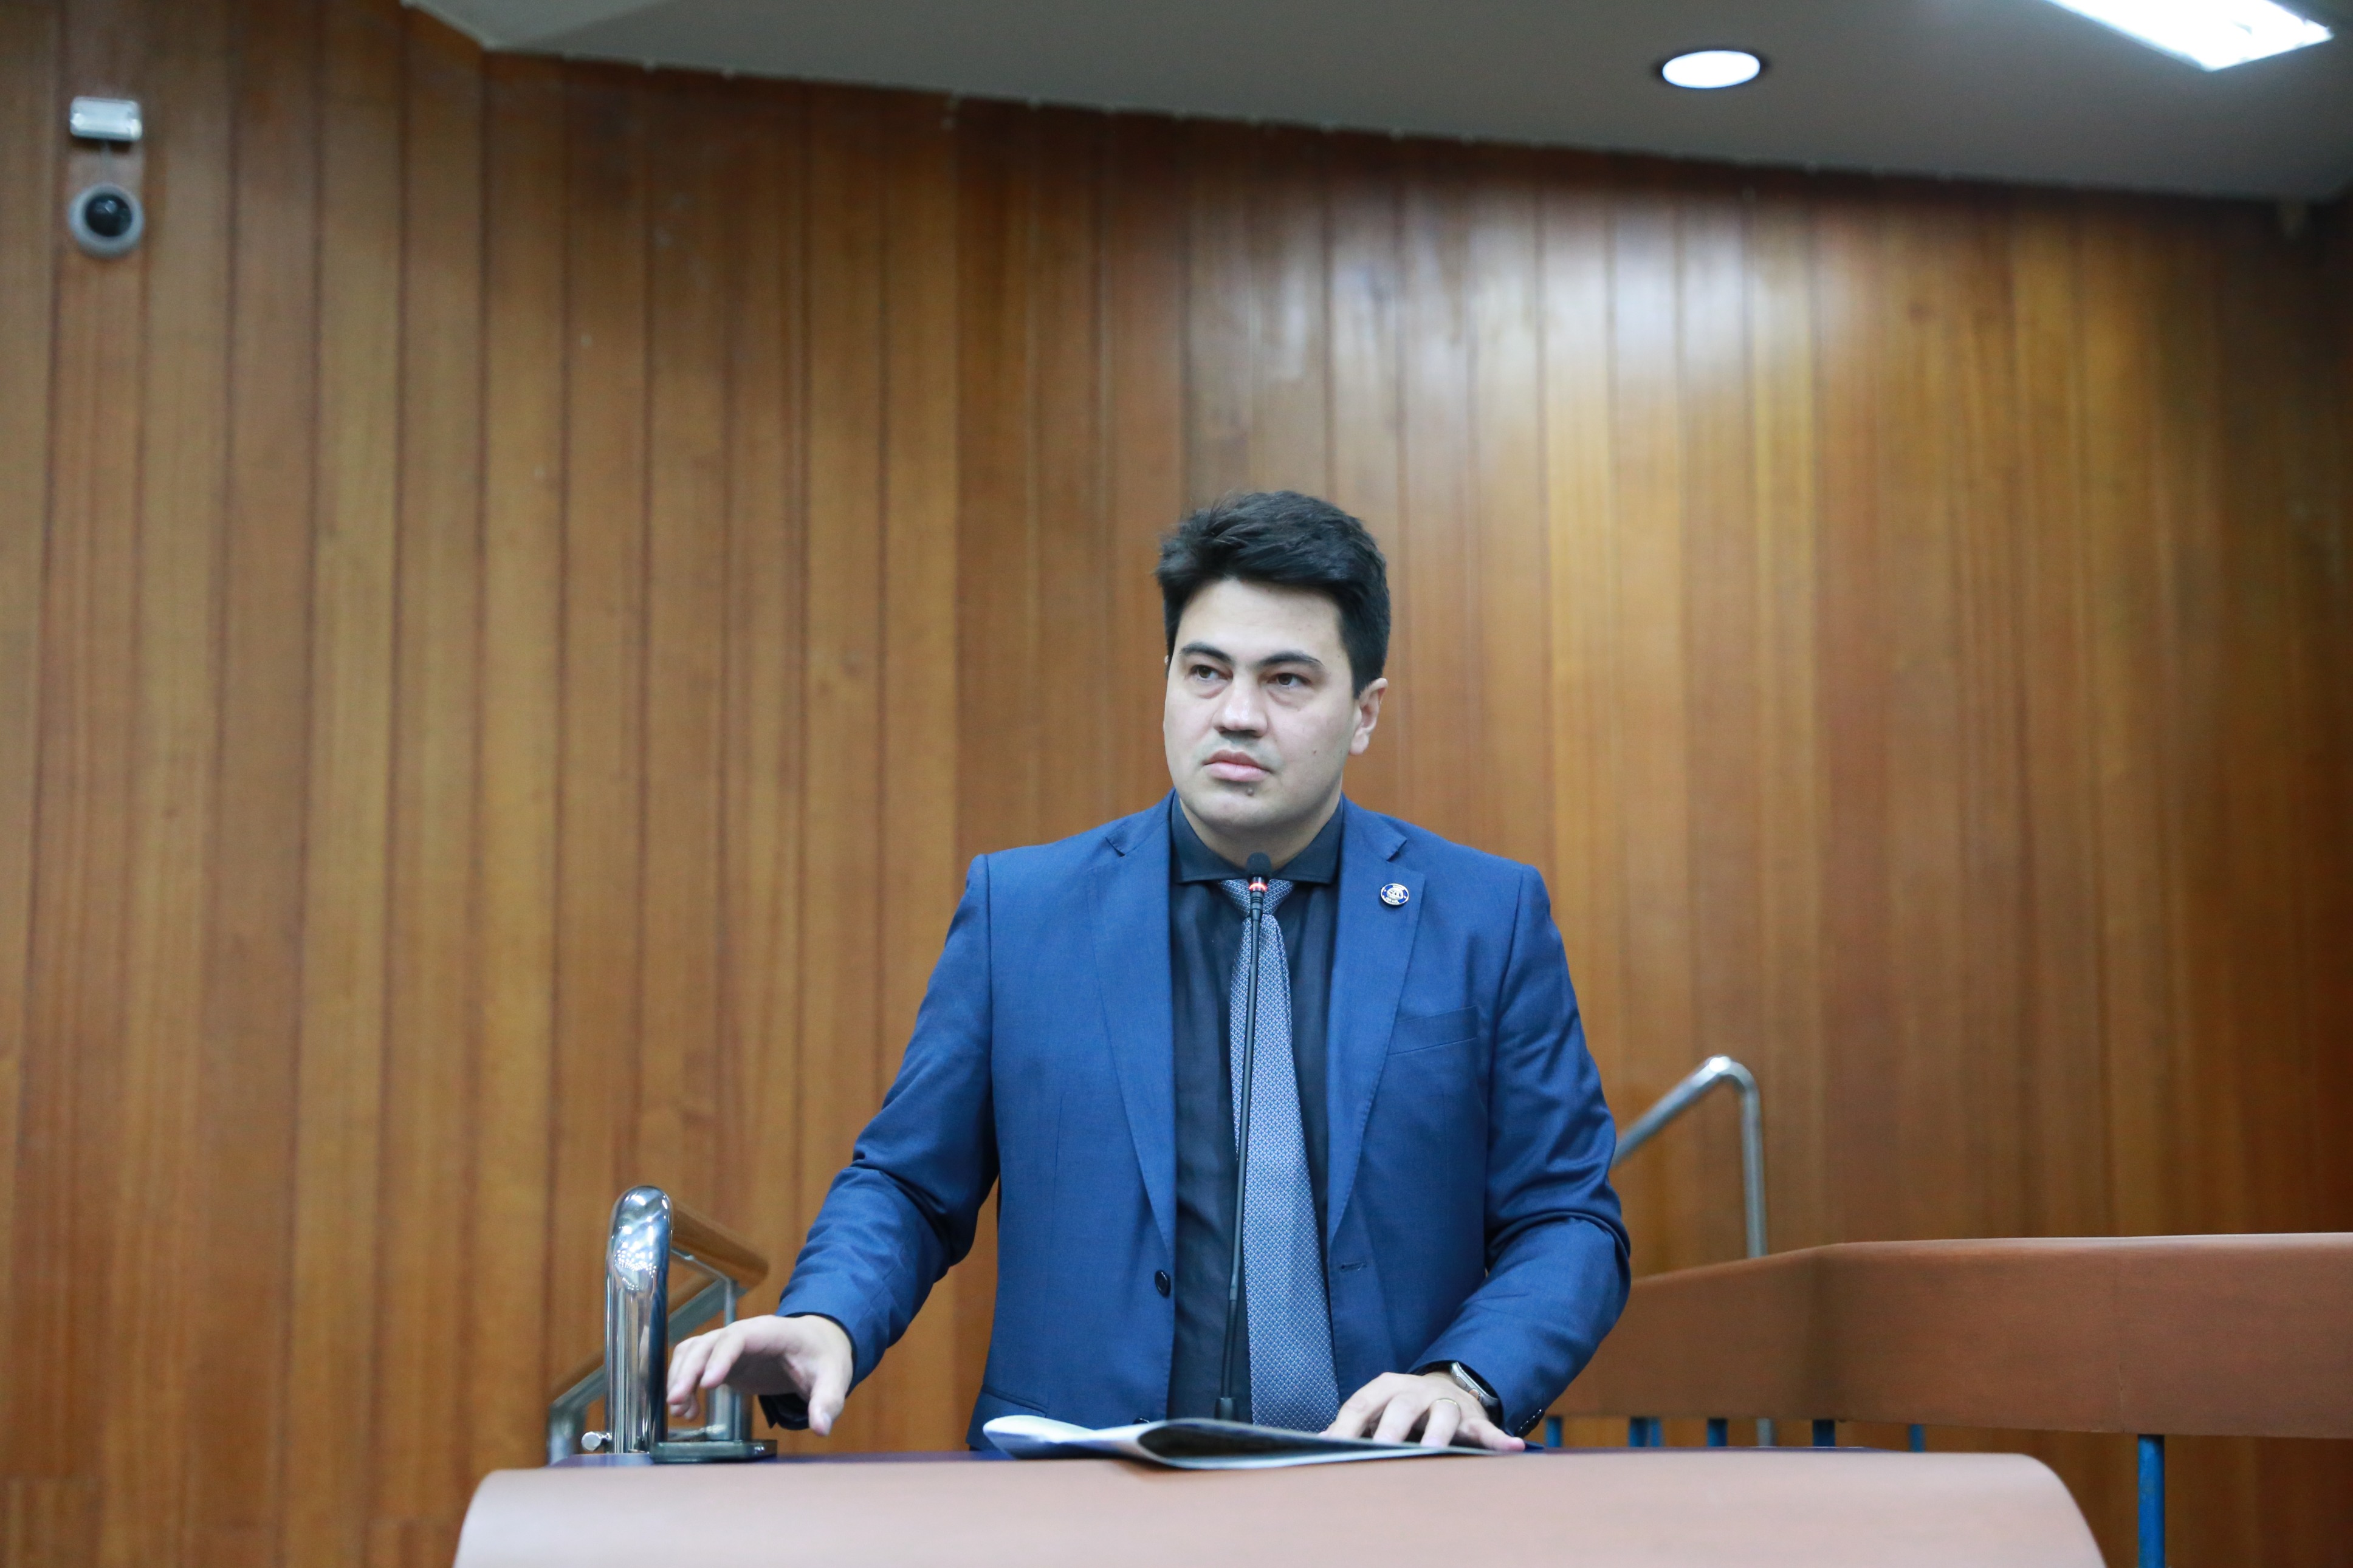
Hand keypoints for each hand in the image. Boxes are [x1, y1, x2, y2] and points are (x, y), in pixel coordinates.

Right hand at [665, 1313, 853, 1435]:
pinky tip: (688, 1411)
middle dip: (689, 1370)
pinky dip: (684, 1382)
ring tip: (681, 1410)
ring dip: (681, 1376)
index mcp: (771, 1332)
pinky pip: (695, 1363)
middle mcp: (745, 1334)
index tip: (708, 1385)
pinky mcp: (724, 1360)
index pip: (738, 1338)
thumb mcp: (834, 1378)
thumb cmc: (823, 1358)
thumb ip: (828, 1401)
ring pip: (694, 1350)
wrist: (818, 1346)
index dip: (721, 1358)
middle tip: (677, 1402)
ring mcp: (731, 1346)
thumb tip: (822, 1428)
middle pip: (708, 1343)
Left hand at [1324, 1370, 1525, 1451]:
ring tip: (1434, 1449)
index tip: (1332, 1447)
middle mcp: (1416, 1391)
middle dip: (1391, 1429)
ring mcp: (1446, 1403)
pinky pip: (1486, 1429)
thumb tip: (1318, 1439)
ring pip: (1443, 1414)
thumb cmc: (1403, 1408)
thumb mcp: (1377, 1409)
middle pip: (1401, 1406)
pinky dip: (1498, 1439)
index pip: (1361, 1404)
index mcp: (1386, 1387)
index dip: (1346, 1426)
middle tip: (1382, 1450)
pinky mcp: (1472, 1419)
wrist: (1447, 1388)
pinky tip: (1511, 1448)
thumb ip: (1353, 1425)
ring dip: (1438, 1432)